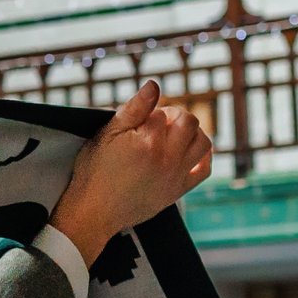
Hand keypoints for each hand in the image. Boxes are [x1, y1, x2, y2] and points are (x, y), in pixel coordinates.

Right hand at [46, 82, 213, 264]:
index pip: (162, 111)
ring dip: (191, 132)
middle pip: (188, 121)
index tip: (137, 121)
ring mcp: (176, 175)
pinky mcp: (178, 190)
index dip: (149, 111)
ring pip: (203, 141)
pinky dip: (203, 155)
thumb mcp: (106, 134)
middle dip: (173, 117)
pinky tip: (188, 151)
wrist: (93, 211)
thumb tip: (154, 85)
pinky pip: (204, 168)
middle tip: (155, 124)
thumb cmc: (94, 172)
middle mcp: (167, 157)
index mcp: (148, 141)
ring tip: (173, 135)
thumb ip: (133, 108)